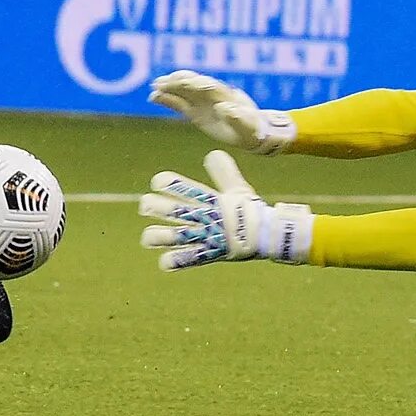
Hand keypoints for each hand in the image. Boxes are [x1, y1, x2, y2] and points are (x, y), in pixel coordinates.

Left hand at [138, 150, 312, 269]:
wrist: (269, 235)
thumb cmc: (250, 211)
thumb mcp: (238, 188)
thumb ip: (223, 172)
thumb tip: (212, 153)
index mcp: (211, 200)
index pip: (187, 188)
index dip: (171, 184)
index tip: (158, 182)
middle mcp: (206, 218)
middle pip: (174, 211)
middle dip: (155, 207)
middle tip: (145, 205)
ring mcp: (207, 237)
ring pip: (176, 237)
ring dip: (159, 237)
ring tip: (147, 237)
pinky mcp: (210, 253)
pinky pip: (190, 259)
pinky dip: (175, 261)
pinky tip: (164, 261)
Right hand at [147, 71, 294, 151]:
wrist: (251, 132)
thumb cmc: (252, 129)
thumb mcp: (248, 126)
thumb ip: (237, 117)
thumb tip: (224, 108)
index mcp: (225, 95)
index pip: (210, 86)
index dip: (199, 84)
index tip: (187, 82)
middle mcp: (211, 95)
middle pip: (193, 83)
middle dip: (180, 81)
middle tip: (165, 81)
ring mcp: (201, 102)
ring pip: (183, 91)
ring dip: (170, 87)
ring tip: (155, 86)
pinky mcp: (194, 111)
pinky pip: (178, 103)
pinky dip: (166, 99)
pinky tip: (153, 97)